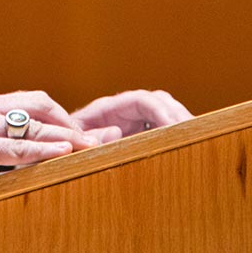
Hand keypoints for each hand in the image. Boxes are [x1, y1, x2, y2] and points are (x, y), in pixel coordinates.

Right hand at [0, 91, 102, 207]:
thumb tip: (7, 154)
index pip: (32, 101)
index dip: (60, 115)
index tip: (82, 131)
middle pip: (40, 104)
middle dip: (73, 121)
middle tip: (99, 137)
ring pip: (34, 123)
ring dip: (69, 135)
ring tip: (95, 145)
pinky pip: (15, 146)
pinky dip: (43, 148)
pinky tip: (62, 152)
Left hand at [72, 89, 192, 140]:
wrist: (57, 152)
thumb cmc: (62, 146)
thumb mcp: (72, 142)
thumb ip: (91, 137)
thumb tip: (117, 131)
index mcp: (108, 109)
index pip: (142, 100)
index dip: (161, 110)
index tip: (176, 128)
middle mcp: (123, 112)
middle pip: (159, 102)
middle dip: (178, 115)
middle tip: (193, 135)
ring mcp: (131, 124)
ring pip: (163, 114)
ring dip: (179, 124)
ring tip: (193, 141)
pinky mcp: (137, 137)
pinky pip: (160, 131)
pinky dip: (174, 136)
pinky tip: (183, 150)